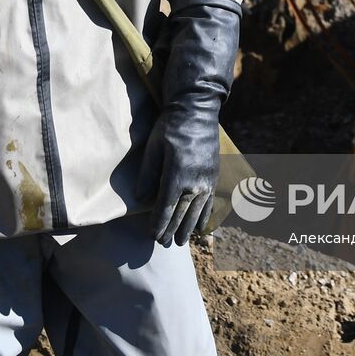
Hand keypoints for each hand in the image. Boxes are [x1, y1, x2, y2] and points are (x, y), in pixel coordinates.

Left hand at [138, 107, 219, 246]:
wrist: (198, 111)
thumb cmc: (171, 127)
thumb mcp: (153, 147)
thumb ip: (147, 174)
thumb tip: (140, 198)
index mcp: (177, 175)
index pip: (166, 207)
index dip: (159, 224)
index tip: (152, 236)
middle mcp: (195, 181)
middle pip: (182, 213)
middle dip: (172, 230)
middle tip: (163, 244)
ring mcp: (207, 180)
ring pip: (197, 211)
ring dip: (188, 228)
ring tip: (180, 242)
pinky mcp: (214, 175)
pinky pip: (210, 202)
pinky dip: (205, 216)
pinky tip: (200, 227)